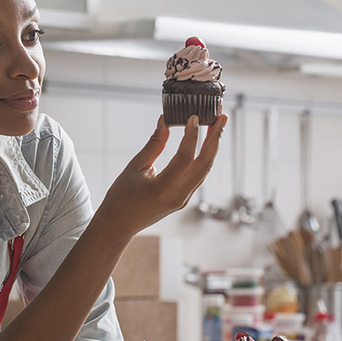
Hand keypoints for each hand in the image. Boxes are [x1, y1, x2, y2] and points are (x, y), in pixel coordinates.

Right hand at [98, 114, 227, 236]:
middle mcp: (178, 195)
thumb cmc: (122, 196)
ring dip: (212, 147)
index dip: (191, 135)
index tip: (194, 116)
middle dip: (215, 138)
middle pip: (205, 163)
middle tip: (222, 117)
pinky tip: (206, 143)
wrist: (119, 224)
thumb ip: (154, 144)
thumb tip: (165, 120)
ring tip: (218, 126)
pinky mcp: (184, 199)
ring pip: (204, 169)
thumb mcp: (135, 166)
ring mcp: (183, 199)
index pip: (185, 158)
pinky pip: (198, 175)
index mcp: (163, 188)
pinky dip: (204, 157)